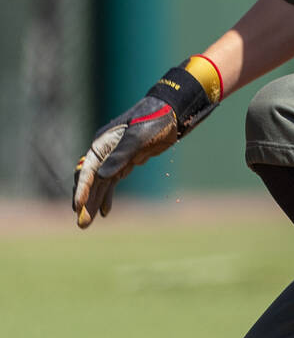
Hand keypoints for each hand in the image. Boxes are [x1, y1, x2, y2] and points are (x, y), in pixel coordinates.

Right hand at [72, 57, 220, 227]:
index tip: (76, 207)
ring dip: (93, 203)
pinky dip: (107, 196)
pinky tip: (105, 212)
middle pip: (90, 180)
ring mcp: (114, 157)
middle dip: (85, 202)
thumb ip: (121, 155)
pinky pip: (112, 182)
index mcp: (103, 143)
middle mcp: (105, 151)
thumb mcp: (138, 137)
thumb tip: (102, 175)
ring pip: (100, 184)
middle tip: (81, 224)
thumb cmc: (154, 120)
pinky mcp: (126, 162)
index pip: (87, 170)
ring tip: (86, 224)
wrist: (172, 112)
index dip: (81, 190)